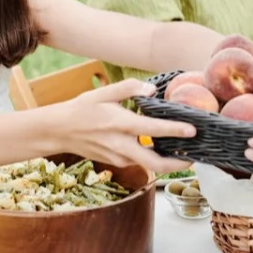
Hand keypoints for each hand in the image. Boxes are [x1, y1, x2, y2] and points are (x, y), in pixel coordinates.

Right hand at [51, 79, 194, 174]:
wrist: (59, 131)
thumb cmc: (82, 109)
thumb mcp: (103, 92)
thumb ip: (129, 88)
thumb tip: (152, 89)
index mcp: (120, 124)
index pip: (152, 130)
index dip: (174, 131)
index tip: (193, 131)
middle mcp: (120, 145)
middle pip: (154, 163)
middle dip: (177, 164)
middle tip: (194, 158)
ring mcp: (118, 157)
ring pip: (148, 164)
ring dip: (167, 161)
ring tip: (185, 152)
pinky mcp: (116, 162)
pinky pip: (138, 162)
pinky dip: (152, 157)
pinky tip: (162, 147)